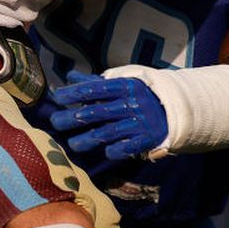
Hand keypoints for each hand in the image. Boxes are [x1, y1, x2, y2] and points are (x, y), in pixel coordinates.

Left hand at [48, 71, 167, 159]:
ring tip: (73, 144)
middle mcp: (132, 103)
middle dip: (75, 117)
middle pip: (99, 111)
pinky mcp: (147, 139)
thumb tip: (70, 76)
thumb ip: (95, 82)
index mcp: (125, 86)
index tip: (58, 97)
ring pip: (110, 132)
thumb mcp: (121, 85)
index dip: (77, 92)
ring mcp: (140, 122)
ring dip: (89, 139)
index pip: (97, 88)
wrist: (172, 110)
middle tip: (56, 122)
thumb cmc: (138, 96)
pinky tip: (105, 151)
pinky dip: (116, 149)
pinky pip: (128, 147)